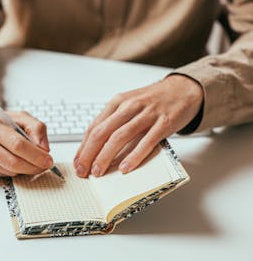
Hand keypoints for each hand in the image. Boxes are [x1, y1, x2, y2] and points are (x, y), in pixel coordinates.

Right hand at [0, 98, 52, 176]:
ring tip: (29, 161)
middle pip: (12, 161)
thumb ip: (37, 128)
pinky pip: (2, 175)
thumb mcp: (20, 117)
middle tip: (43, 166)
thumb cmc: (0, 122)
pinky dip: (13, 171)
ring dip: (24, 170)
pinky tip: (12, 161)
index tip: (48, 160)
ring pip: (8, 171)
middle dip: (33, 167)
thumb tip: (44, 149)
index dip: (35, 155)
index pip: (17, 144)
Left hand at [74, 74, 202, 176]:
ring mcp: (147, 114)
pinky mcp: (164, 122)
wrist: (184, 89)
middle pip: (102, 132)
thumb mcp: (128, 105)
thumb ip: (112, 123)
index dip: (83, 148)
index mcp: (117, 102)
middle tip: (84, 171)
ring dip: (106, 156)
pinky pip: (146, 142)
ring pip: (120, 137)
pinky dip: (134, 156)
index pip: (93, 127)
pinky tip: (125, 168)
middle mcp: (129, 106)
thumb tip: (94, 148)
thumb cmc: (152, 101)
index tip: (78, 164)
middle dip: (89, 154)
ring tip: (98, 171)